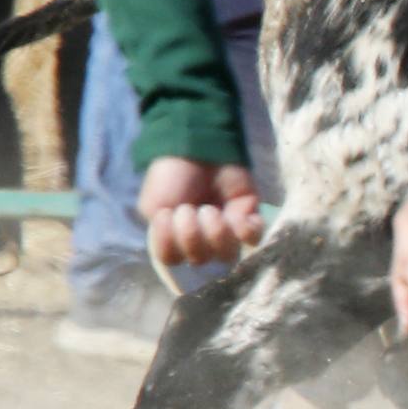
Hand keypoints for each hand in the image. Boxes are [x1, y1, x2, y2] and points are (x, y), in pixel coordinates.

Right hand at [138, 157, 263, 268]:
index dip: (169, 247)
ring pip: (227, 254)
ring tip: (209, 210)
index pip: (173, 263)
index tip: (166, 217)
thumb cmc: (171, 176)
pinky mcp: (249, 217)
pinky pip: (253, 239)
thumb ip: (161, 237)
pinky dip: (244, 231)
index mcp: (174, 240)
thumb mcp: (154, 207)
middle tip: (188, 209)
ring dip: (216, 234)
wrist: (197, 146)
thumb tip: (181, 253)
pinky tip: (237, 216)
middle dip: (191, 237)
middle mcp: (200, 241)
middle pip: (201, 261)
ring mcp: (226, 230)